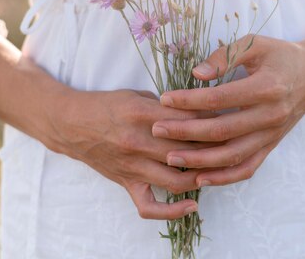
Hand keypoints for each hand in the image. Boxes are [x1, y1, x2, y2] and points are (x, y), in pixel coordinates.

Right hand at [42, 88, 212, 219]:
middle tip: (234, 144)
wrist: (70, 124)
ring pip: (177, 179)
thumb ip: (165, 105)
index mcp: (141, 113)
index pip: (187, 120)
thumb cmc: (105, 105)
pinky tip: (192, 205)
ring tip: (219, 170)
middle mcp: (138, 142)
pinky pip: (149, 206)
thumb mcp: (136, 94)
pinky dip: (171, 211)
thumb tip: (196, 111)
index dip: (211, 120)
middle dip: (214, 148)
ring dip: (202, 176)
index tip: (228, 118)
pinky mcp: (126, 183)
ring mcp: (132, 166)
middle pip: (187, 150)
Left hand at [153, 34, 304, 186]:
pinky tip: (199, 177)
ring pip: (232, 155)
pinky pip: (247, 168)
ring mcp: (272, 135)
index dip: (190, 100)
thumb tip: (197, 74)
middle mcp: (271, 115)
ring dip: (199, 161)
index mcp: (267, 87)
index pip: (220, 98)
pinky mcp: (271, 146)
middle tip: (156, 130)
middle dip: (186, 132)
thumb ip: (225, 55)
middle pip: (222, 131)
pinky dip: (224, 177)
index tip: (164, 99)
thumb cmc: (279, 55)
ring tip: (170, 157)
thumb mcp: (255, 44)